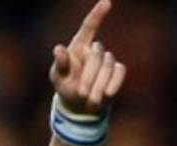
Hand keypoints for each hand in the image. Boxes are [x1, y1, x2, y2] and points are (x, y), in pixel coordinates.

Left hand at [49, 0, 126, 116]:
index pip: (89, 26)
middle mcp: (94, 50)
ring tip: (89, 100)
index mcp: (78, 46)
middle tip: (81, 94)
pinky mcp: (117, 71)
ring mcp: (107, 60)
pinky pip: (119, 72)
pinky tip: (106, 95)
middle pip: (97, 54)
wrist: (80, 104)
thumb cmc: (65, 85)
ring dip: (99, 84)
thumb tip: (58, 49)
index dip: (97, 14)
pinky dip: (113, 83)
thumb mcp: (57, 77)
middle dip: (89, 76)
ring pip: (109, 65)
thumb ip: (60, 64)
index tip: (106, 2)